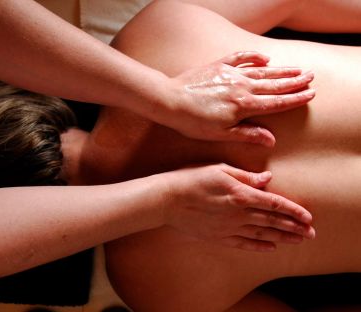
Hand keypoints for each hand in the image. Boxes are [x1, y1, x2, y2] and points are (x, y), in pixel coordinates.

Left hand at [161, 51, 314, 145]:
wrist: (170, 101)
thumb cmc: (193, 122)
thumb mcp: (220, 134)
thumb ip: (247, 135)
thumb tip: (271, 139)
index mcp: (244, 106)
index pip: (276, 102)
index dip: (295, 99)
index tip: (310, 94)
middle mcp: (242, 87)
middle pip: (274, 85)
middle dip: (294, 82)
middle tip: (311, 77)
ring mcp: (231, 74)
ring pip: (262, 72)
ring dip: (281, 70)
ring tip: (297, 69)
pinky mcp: (219, 66)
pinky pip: (241, 58)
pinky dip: (253, 57)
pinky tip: (264, 58)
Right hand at [162, 163, 314, 251]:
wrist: (167, 199)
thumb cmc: (192, 179)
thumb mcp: (219, 169)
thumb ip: (245, 176)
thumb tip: (267, 179)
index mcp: (240, 195)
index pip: (274, 203)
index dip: (293, 210)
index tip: (308, 216)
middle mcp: (238, 214)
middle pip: (272, 221)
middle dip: (293, 227)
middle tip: (310, 233)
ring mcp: (228, 228)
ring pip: (261, 234)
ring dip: (282, 237)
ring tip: (298, 241)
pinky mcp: (218, 236)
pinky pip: (244, 243)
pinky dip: (259, 246)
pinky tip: (270, 247)